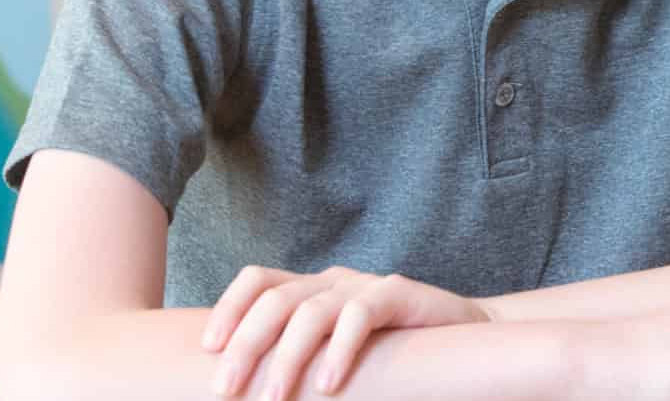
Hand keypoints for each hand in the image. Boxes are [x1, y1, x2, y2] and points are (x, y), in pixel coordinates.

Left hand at [201, 264, 489, 398]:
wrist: (462, 333)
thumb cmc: (390, 351)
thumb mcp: (333, 351)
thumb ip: (300, 357)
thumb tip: (247, 390)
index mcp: (311, 289)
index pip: (258, 280)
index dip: (228, 307)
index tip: (207, 348)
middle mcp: (333, 281)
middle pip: (276, 299)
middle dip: (245, 345)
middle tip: (225, 390)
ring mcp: (365, 285)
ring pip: (312, 309)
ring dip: (287, 357)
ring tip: (274, 398)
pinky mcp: (399, 293)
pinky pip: (360, 315)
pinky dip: (339, 350)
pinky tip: (328, 384)